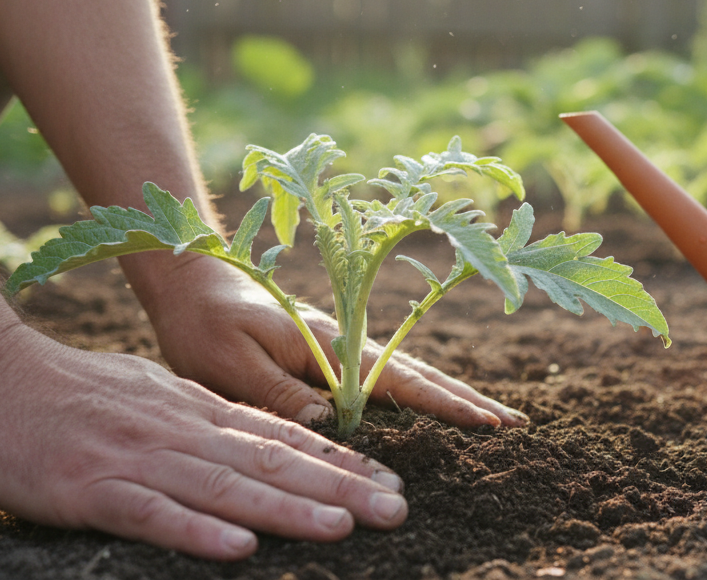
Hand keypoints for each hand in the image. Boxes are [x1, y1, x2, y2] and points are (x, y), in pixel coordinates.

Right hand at [0, 325, 406, 559]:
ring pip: (226, 486)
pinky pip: (151, 514)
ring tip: (344, 525)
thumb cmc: (72, 389)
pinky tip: (239, 551)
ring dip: (288, 508)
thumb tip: (256, 433)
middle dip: (339, 487)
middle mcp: (180, 430)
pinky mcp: (90, 489)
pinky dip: (196, 532)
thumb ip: (204, 414)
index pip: (282, 435)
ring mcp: (138, 459)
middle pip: (272, 461)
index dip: (340, 460)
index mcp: (196, 409)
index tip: (389, 480)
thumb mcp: (154, 391)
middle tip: (397, 508)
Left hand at [135, 254, 527, 427]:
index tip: (487, 421)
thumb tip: (332, 425)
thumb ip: (279, 395)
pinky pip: (385, 376)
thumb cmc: (203, 323)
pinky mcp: (330, 352)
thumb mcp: (228, 364)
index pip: (397, 381)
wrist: (191, 281)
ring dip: (450, 394)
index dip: (444, 404)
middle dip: (466, 399)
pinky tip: (432, 402)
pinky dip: (420, 389)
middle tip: (514, 423)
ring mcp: (341, 346)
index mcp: (328, 345)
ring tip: (490, 415)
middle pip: (418, 375)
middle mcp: (345, 343)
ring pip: (407, 374)